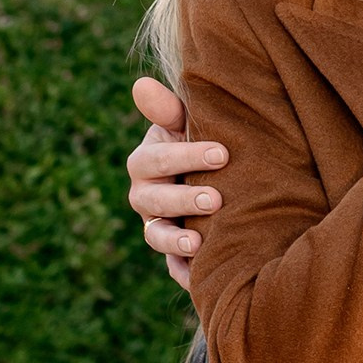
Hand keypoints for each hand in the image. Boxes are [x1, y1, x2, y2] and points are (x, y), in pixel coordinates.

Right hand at [129, 75, 225, 289]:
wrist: (213, 172)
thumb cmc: (199, 137)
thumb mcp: (184, 122)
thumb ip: (167, 109)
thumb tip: (141, 84)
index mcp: (145, 160)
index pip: (157, 158)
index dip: (186, 157)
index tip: (221, 153)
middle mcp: (144, 195)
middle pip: (155, 201)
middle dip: (184, 200)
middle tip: (215, 199)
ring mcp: (156, 225)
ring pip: (157, 236)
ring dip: (176, 242)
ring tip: (199, 244)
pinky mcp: (171, 252)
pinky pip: (173, 268)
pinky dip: (184, 273)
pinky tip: (201, 278)